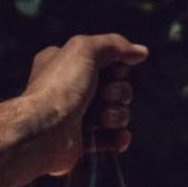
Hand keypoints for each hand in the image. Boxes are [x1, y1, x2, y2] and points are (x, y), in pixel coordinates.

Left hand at [21, 33, 148, 175]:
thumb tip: (141, 51)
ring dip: (117, 116)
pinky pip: (111, 138)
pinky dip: (118, 138)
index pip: (107, 61)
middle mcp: (72, 88)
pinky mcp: (83, 141)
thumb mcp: (85, 50)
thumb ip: (114, 45)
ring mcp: (78, 116)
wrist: (46, 131)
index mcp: (67, 63)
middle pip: (116, 88)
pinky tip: (120, 137)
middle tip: (105, 96)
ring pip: (116, 114)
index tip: (112, 72)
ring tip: (103, 119)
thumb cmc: (60, 87)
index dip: (116, 67)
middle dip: (118, 93)